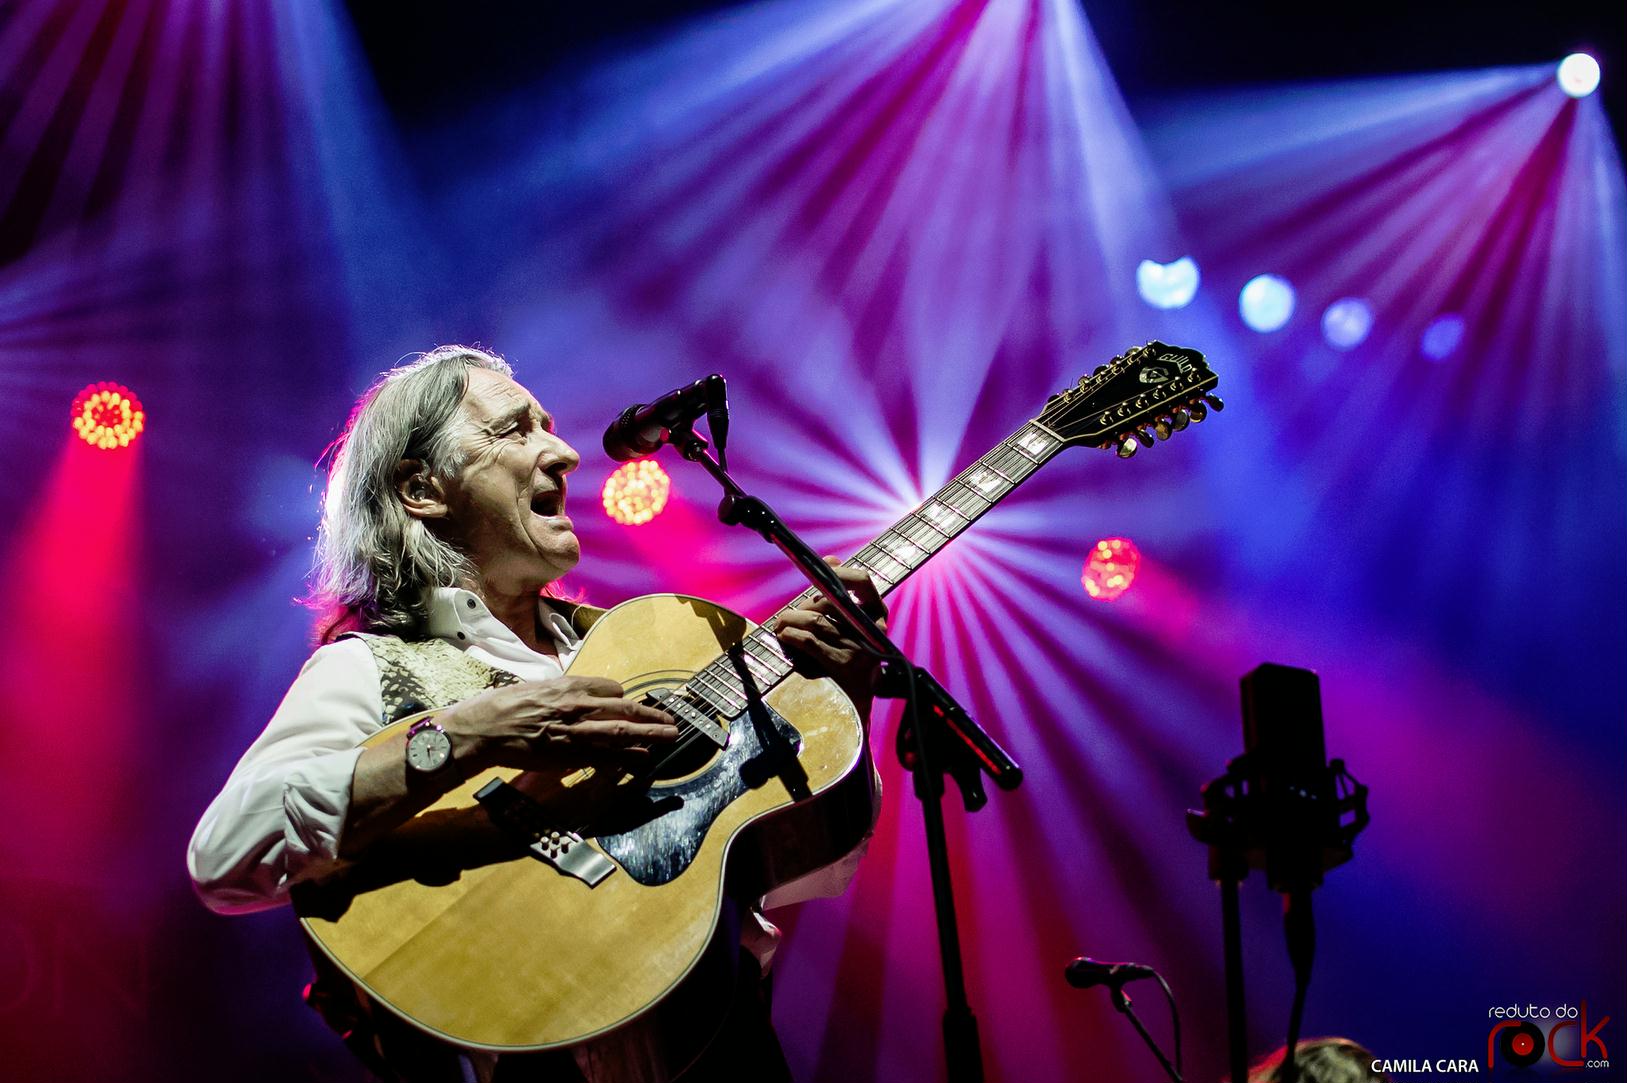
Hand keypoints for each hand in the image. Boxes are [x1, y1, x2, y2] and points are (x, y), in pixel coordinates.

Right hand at [438, 676, 679, 773]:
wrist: (480, 729)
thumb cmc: (499, 707)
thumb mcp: (532, 688)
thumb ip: (557, 694)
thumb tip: (572, 698)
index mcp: (566, 686)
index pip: (608, 688)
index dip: (622, 699)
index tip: (630, 706)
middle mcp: (575, 705)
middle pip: (623, 709)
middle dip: (650, 715)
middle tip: (671, 720)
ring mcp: (573, 730)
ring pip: (620, 731)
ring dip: (648, 734)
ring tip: (669, 736)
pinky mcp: (566, 753)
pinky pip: (603, 755)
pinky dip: (626, 756)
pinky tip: (642, 758)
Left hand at [771, 557, 887, 714]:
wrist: (860, 695)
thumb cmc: (852, 649)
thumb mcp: (853, 620)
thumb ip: (842, 590)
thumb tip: (831, 558)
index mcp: (877, 613)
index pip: (862, 581)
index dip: (839, 571)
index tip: (821, 571)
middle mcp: (871, 629)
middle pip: (830, 602)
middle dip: (804, 604)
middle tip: (790, 613)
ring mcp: (857, 648)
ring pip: (815, 621)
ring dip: (791, 619)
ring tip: (780, 623)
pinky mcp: (841, 665)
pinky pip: (810, 642)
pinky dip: (792, 636)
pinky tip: (784, 636)